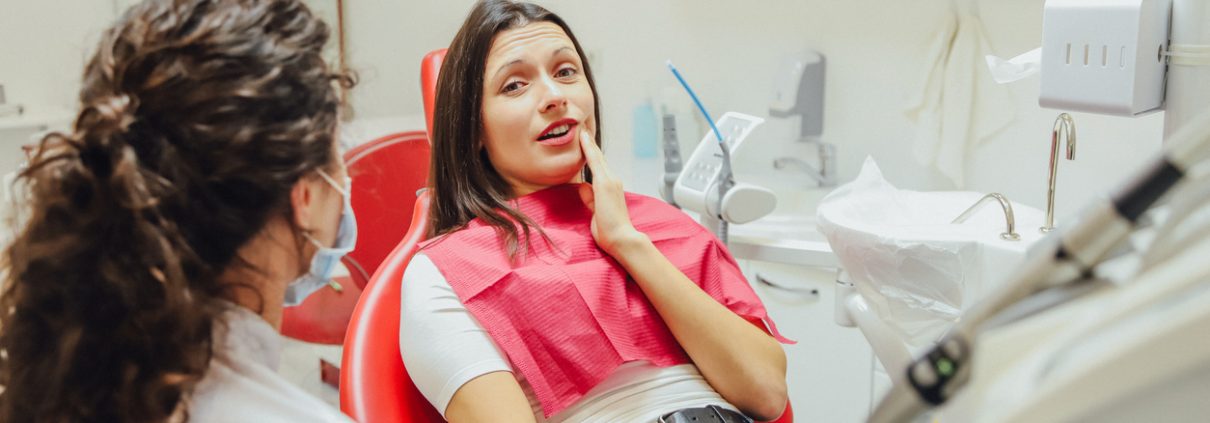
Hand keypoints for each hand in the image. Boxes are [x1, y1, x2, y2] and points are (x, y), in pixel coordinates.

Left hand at [577, 129, 648, 255]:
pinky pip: (595, 162)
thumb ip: (590, 199)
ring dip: (589, 144)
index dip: (592, 154)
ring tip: (582, 130)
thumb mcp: (596, 212)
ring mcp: (610, 181)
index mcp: (611, 188)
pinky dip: (589, 149)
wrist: (622, 239)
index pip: (599, 167)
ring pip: (597, 158)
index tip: (585, 142)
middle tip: (582, 129)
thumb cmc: (610, 230)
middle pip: (599, 159)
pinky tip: (583, 138)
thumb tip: (583, 187)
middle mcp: (613, 181)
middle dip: (590, 144)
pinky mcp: (605, 184)